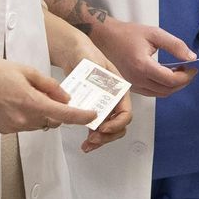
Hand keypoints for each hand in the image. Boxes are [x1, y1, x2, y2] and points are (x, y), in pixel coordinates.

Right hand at [0, 58, 96, 134]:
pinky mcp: (4, 130)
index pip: (64, 114)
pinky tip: (16, 102)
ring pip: (39, 124)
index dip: (81, 116)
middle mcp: (24, 119)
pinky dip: (27, 116)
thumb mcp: (27, 71)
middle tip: (50, 94)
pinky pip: (24, 125)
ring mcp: (13, 127)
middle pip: (52, 121)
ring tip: (28, 94)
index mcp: (31, 103)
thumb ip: (49, 85)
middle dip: (58, 111)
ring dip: (41, 113)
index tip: (92, 115)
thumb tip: (65, 97)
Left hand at [62, 37, 132, 152]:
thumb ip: (95, 72)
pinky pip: (96, 127)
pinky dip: (93, 137)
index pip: (125, 112)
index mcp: (119, 89)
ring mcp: (103, 105)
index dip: (117, 123)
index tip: (102, 128)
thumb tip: (99, 84)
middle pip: (119, 125)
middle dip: (108, 136)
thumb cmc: (85, 53)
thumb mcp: (91, 60)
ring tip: (88, 146)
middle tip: (93, 140)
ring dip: (101, 140)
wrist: (73, 52)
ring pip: (108, 129)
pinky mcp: (92, 109)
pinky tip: (85, 142)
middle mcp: (113, 99)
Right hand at [85, 17, 196, 97]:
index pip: (170, 80)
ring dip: (173, 86)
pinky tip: (167, 74)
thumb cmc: (128, 33)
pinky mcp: (131, 86)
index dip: (186, 76)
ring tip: (180, 71)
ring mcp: (132, 85)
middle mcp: (136, 80)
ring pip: (160, 94)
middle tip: (189, 70)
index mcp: (142, 66)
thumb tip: (191, 57)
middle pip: (167, 90)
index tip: (193, 68)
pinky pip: (151, 92)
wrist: (106, 38)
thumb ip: (175, 45)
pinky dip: (163, 87)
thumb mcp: (154, 33)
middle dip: (182, 82)